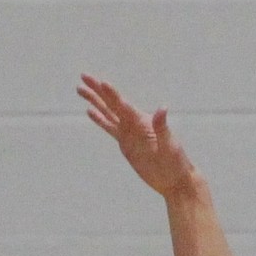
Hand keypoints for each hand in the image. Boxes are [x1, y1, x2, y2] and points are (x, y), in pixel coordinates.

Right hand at [78, 75, 196, 198]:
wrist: (175, 179)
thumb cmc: (175, 163)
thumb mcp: (169, 147)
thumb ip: (162, 128)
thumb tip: (162, 108)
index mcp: (142, 122)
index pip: (123, 106)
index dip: (112, 94)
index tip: (101, 82)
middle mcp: (134, 123)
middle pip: (112, 103)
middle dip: (97, 90)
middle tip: (83, 76)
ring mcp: (129, 132)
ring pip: (108, 112)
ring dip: (95, 100)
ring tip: (81, 89)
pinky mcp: (125, 143)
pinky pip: (110, 128)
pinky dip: (100, 119)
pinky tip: (90, 111)